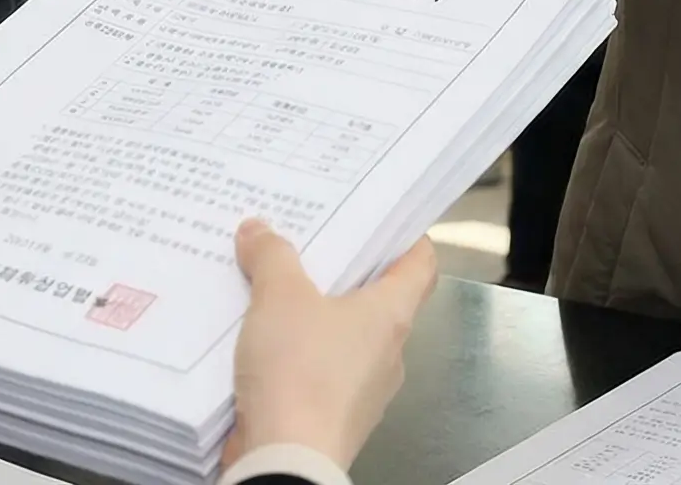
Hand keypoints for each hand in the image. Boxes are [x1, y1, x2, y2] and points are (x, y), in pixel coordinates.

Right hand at [226, 220, 439, 469]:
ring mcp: (363, 392)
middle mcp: (388, 354)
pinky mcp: (333, 418)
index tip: (385, 221)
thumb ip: (272, 257)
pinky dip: (297, 357)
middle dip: (344, 275)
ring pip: (344, 340)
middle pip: (377, 301)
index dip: (407, 238)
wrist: (285, 459)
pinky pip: (319, 374)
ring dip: (315, 318)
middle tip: (309, 246)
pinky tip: (261, 343)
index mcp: (392, 316)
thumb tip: (259, 230)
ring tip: (274, 291)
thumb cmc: (300, 371)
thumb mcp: (279, 297)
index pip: (420, 266)